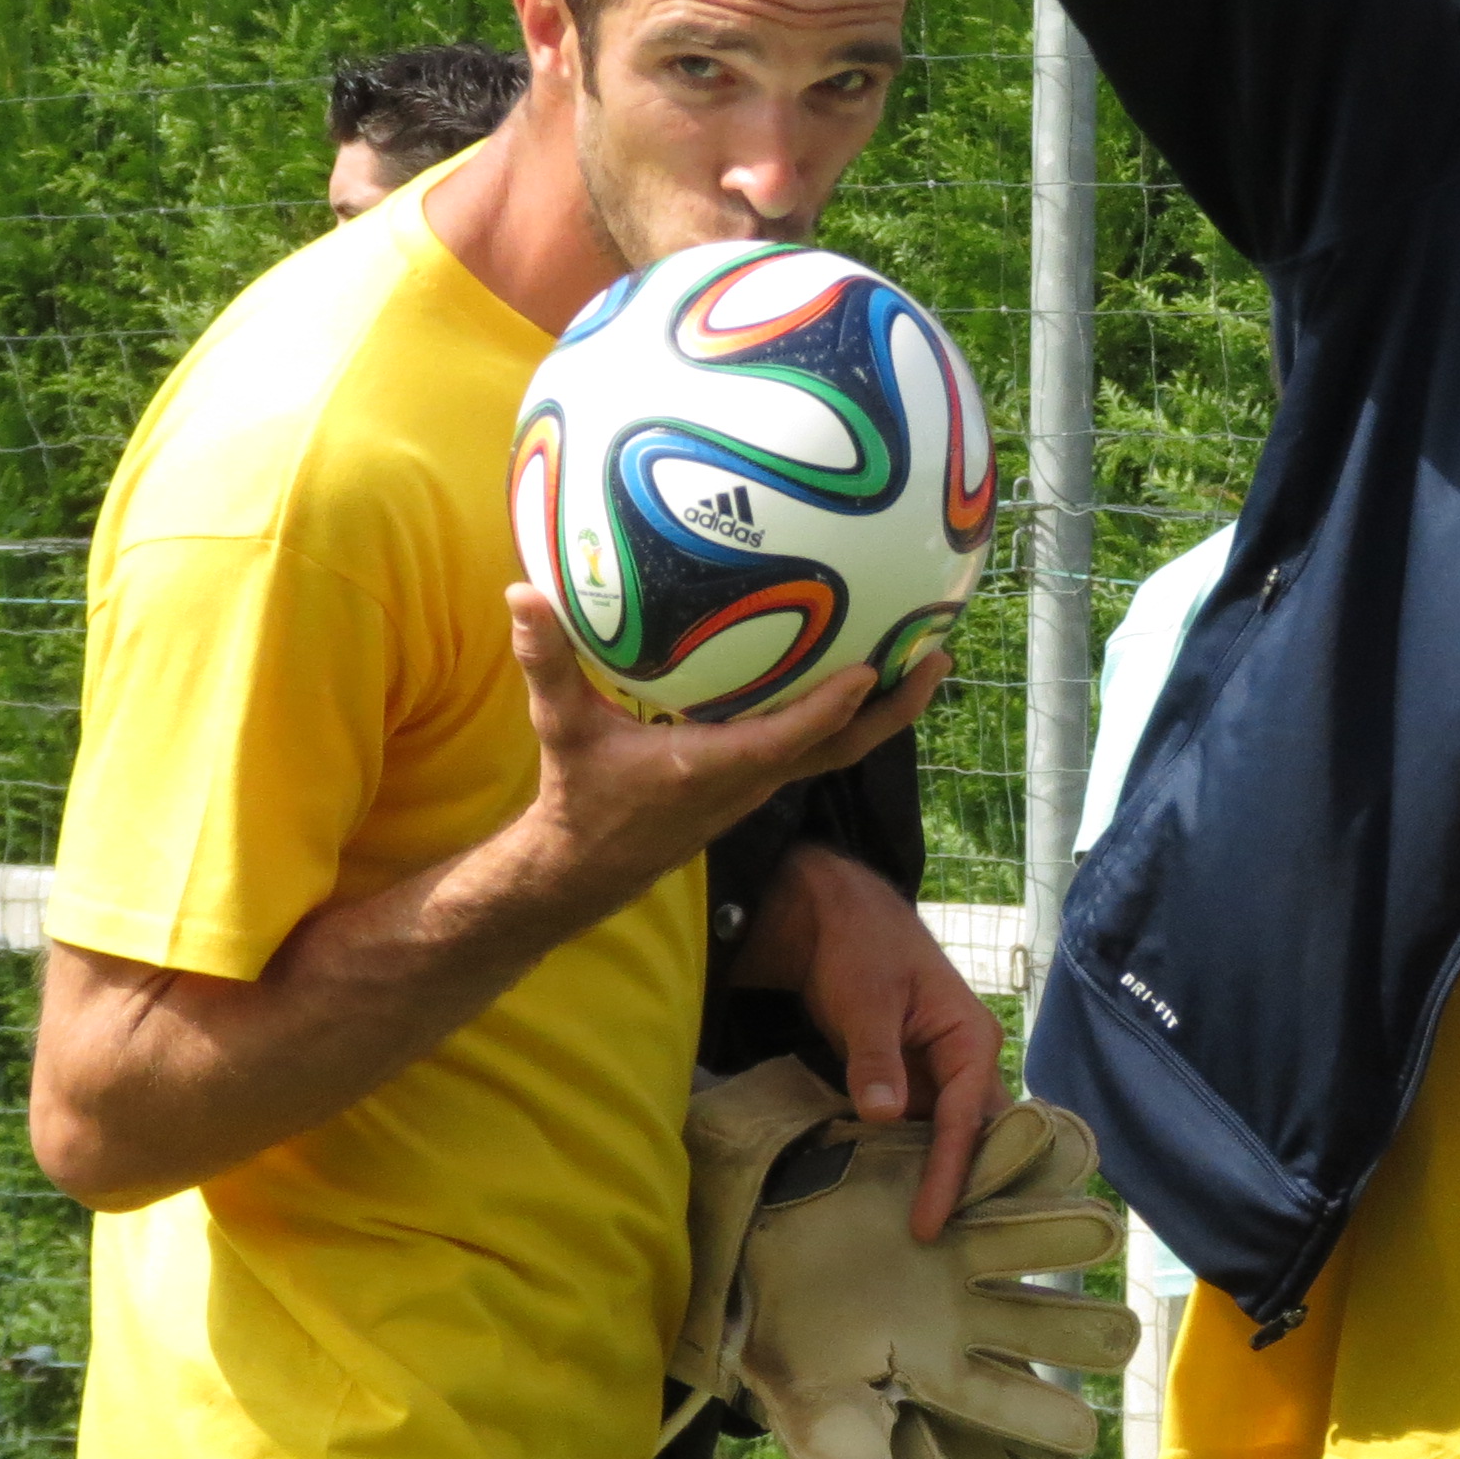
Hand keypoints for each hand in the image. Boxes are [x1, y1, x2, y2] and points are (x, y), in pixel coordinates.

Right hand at [511, 583, 948, 907]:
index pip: (788, 740)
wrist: (586, 867)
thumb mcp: (559, 726)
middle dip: (894, 707)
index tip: (874, 668)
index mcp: (712, 767)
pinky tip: (860, 666)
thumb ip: (546, 661)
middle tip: (938, 655)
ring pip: (838, 749)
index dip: (832, 707)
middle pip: (843, 748)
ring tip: (924, 653)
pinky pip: (817, 744)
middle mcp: (751, 779)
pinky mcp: (757, 782)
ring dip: (883, 709)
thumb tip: (521, 592)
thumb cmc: (581, 795)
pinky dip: (847, 712)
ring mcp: (760, 784)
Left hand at [747, 841, 1007, 1238]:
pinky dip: (912, 1162)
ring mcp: (939, 1075)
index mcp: (971, 1039)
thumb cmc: (860, 947)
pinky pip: (919, 1131)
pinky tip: (896, 1200)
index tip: (929, 1222)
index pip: (966, 1119)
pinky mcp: (911, 1082)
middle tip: (952, 1251)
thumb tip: (884, 1116)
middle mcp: (966, 1062)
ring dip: (941, 1181)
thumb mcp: (865, 999)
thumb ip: (875, 1057)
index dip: (948, 1173)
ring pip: (951, 1139)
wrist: (834, 917)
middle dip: (968, 1189)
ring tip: (930, 1242)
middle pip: (978, 1136)